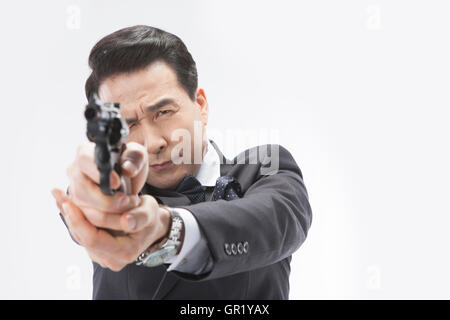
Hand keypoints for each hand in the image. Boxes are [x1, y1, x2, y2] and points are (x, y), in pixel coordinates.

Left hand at [51, 189, 170, 270]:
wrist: (150, 226)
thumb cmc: (149, 218)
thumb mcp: (150, 212)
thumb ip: (140, 216)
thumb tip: (127, 221)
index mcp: (125, 252)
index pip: (93, 239)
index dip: (79, 221)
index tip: (69, 203)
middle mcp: (112, 259)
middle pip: (82, 238)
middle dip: (71, 216)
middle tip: (61, 196)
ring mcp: (103, 257)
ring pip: (79, 236)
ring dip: (70, 217)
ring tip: (60, 197)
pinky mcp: (97, 250)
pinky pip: (81, 235)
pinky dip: (74, 219)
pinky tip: (65, 204)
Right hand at [65, 142, 148, 225]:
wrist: (127, 181)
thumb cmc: (129, 164)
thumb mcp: (137, 156)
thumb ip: (135, 158)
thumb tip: (127, 169)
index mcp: (85, 153)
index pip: (84, 160)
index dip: (99, 173)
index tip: (117, 183)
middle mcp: (75, 172)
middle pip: (82, 191)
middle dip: (108, 201)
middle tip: (129, 201)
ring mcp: (74, 192)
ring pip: (85, 209)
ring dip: (111, 214)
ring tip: (130, 207)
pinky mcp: (79, 209)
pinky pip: (89, 221)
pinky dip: (109, 222)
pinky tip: (123, 217)